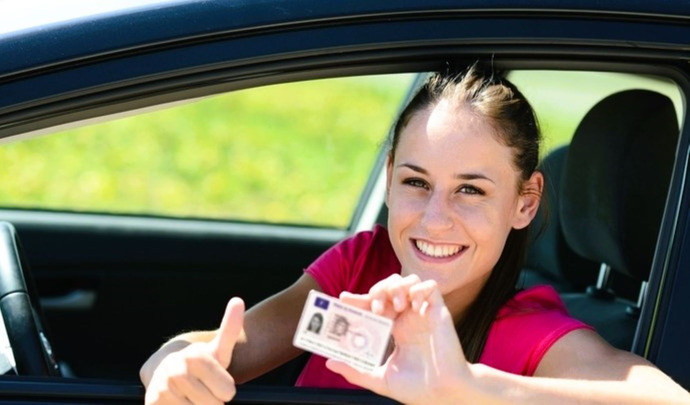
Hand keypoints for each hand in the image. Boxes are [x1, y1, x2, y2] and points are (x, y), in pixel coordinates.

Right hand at [145, 297, 244, 404]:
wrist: (164, 369)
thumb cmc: (201, 363)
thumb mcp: (218, 348)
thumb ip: (230, 327)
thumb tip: (238, 300)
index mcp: (197, 357)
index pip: (228, 392)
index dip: (226, 390)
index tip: (216, 379)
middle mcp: (177, 371)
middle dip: (213, 402)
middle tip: (203, 389)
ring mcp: (162, 388)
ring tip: (191, 396)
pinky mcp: (152, 403)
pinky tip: (179, 402)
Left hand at [326, 275, 470, 404]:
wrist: (444, 394)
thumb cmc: (417, 388)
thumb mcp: (380, 378)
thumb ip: (355, 371)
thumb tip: (330, 362)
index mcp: (394, 329)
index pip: (373, 305)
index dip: (358, 298)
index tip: (343, 299)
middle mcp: (407, 317)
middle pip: (388, 287)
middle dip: (377, 291)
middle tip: (375, 308)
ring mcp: (423, 312)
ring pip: (408, 280)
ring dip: (397, 287)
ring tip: (396, 306)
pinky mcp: (439, 311)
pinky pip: (430, 286)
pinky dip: (419, 288)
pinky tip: (413, 303)